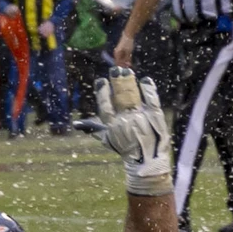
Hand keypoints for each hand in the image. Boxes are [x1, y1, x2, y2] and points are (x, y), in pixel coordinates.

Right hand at [95, 70, 173, 194]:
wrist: (147, 162)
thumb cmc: (126, 149)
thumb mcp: (109, 141)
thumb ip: (94, 129)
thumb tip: (77, 124)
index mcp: (113, 126)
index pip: (105, 106)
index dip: (103, 93)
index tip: (101, 81)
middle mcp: (126, 121)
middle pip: (120, 97)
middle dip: (117, 82)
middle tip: (116, 69)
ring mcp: (141, 118)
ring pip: (134, 96)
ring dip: (129, 82)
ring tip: (127, 70)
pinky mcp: (155, 116)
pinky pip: (151, 100)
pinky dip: (148, 89)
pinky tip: (145, 79)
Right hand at [111, 36, 135, 67]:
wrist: (128, 35)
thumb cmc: (128, 43)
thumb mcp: (128, 52)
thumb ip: (127, 59)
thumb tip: (128, 65)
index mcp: (116, 54)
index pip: (117, 63)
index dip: (122, 66)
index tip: (127, 68)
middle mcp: (116, 53)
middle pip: (119, 61)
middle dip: (124, 64)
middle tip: (129, 66)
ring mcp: (118, 51)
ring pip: (121, 59)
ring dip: (125, 61)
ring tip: (130, 63)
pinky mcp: (121, 50)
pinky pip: (122, 56)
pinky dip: (126, 58)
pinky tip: (129, 59)